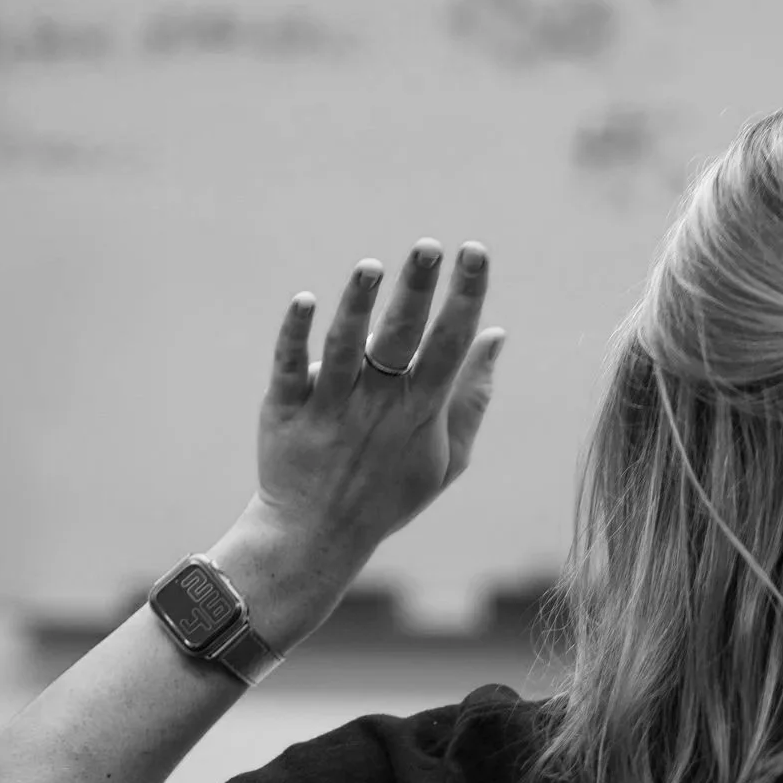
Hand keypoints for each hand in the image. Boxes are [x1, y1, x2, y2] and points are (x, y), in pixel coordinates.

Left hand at [242, 239, 505, 579]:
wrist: (315, 536)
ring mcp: (329, 408)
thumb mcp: (447, 456)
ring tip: (370, 267)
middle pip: (400, 341)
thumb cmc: (387, 493)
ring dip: (357, 307)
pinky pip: (290, 369)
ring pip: (344, 350)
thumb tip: (496, 333)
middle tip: (429, 246)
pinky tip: (304, 301)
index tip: (475, 252)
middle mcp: (376, 406)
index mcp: (419, 412)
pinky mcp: (286, 411)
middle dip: (417, 292)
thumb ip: (473, 395)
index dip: (464, 298)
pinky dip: (295, 336)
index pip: (448, 346)